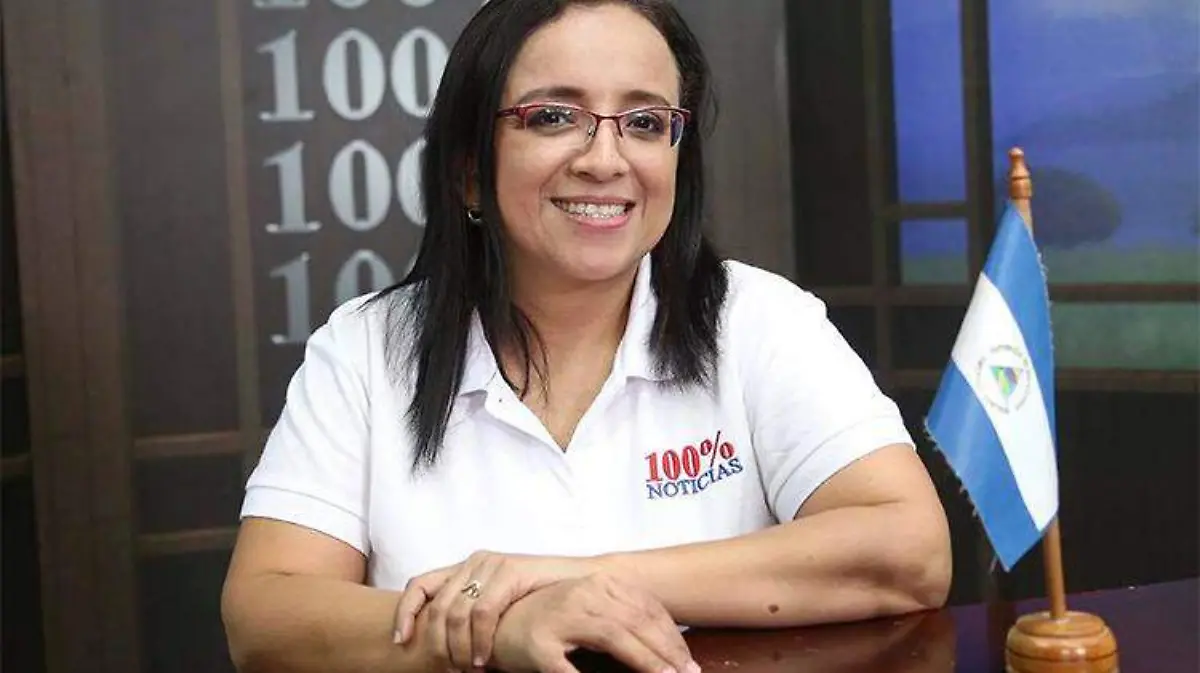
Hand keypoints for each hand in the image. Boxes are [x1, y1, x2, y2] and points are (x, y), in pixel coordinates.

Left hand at [392, 551, 599, 668]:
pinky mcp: (511, 571)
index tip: (401, 641)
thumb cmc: (540, 600)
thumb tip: (442, 643)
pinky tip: (485, 659)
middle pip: (437, 606)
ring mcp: (492, 565)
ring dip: (458, 648)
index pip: (420, 584)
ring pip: (456, 612)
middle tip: (448, 670)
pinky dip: (480, 641)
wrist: (583, 584)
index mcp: (465, 567)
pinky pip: (483, 612)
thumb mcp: (497, 605)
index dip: (405, 612)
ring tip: (468, 670)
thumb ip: (472, 613)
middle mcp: (474, 562)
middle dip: (437, 644)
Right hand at [490, 573, 698, 672]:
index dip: (671, 635)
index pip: (645, 607)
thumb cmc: (550, 622)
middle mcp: (582, 593)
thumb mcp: (591, 610)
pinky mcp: (540, 643)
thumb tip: (665, 641)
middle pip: (636, 621)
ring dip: (646, 662)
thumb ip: (621, 616)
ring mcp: (560, 616)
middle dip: (667, 651)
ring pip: (615, 637)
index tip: (688, 659)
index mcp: (598, 583)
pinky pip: (571, 667)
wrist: (498, 625)